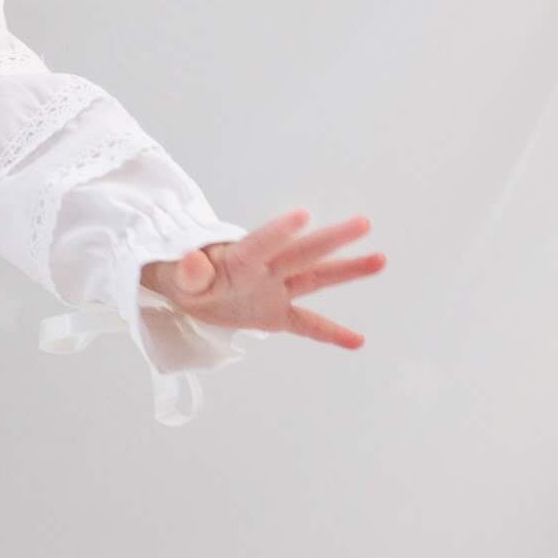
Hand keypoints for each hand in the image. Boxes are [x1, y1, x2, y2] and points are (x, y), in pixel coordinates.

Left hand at [145, 212, 384, 350]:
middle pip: (302, 253)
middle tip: (363, 223)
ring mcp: (276, 289)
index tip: (303, 215)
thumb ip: (190, 272)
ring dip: (347, 271)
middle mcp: (266, 269)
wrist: (188, 289)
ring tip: (380, 260)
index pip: (261, 244)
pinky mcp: (277, 313)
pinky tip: (357, 342)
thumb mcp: (177, 277)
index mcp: (239, 258)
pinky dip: (330, 333)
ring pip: (315, 278)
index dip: (278, 232)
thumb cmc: (183, 276)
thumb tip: (195, 260)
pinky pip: (307, 324)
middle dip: (331, 240)